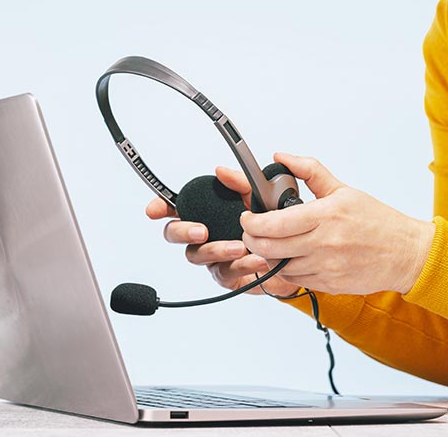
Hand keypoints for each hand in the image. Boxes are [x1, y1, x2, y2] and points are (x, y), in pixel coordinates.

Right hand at [146, 166, 299, 296]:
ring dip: (217, 250)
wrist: (295, 254)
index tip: (153, 210)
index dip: (159, 207)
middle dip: (183, 231)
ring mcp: (212, 257)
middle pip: (174, 234)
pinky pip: (224, 272)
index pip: (174, 208)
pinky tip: (256, 260)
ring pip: (198, 256)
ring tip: (239, 247)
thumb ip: (240, 183)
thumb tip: (221, 172)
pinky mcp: (227, 276)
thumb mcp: (258, 197)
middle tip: (202, 231)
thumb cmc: (271, 225)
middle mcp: (204, 236)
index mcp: (205, 213)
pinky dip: (241, 265)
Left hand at [240, 153, 435, 294]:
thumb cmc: (377, 222)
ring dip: (267, 255)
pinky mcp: (328, 284)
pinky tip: (289, 257)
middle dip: (251, 239)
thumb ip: (309, 171)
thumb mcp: (342, 190)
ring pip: (277, 266)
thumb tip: (282, 157)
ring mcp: (325, 267)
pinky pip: (293, 280)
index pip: (273, 223)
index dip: (251, 222)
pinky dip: (284, 270)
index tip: (247, 217)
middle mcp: (324, 243)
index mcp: (325, 216)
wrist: (406, 254)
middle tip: (251, 232)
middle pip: (268, 247)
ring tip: (271, 243)